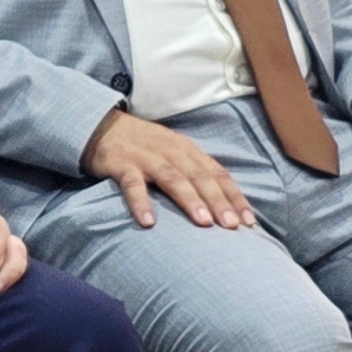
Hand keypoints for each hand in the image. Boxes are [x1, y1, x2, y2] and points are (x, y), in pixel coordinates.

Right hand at [82, 108, 252, 231]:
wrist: (102, 126)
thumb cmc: (144, 146)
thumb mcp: (174, 152)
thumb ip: (195, 172)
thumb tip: (223, 204)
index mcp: (188, 150)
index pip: (217, 174)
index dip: (234, 197)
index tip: (249, 221)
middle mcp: (171, 151)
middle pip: (200, 177)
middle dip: (218, 202)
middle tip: (233, 226)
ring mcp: (146, 157)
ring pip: (173, 179)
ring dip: (189, 200)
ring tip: (203, 223)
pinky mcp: (121, 164)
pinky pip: (132, 185)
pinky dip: (141, 202)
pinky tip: (148, 222)